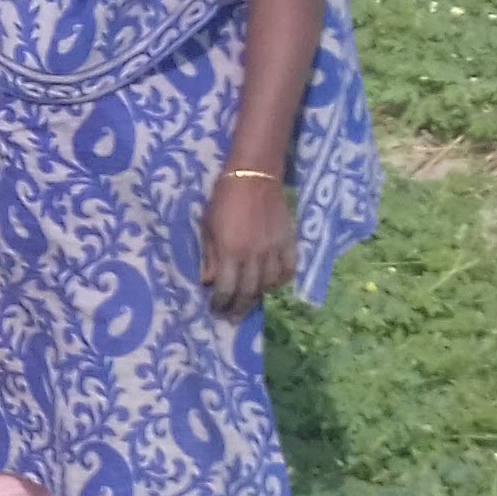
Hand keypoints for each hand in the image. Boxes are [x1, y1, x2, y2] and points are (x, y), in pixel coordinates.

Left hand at [199, 170, 294, 316]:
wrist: (254, 177)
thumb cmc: (224, 200)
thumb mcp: (207, 227)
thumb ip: (209, 257)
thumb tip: (209, 283)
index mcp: (230, 251)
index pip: (226, 289)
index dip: (220, 304)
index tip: (216, 311)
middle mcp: (254, 255)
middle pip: (248, 292)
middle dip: (238, 308)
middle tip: (232, 318)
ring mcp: (274, 250)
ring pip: (269, 285)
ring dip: (258, 297)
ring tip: (249, 302)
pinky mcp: (289, 242)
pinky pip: (288, 270)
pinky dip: (280, 282)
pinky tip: (271, 285)